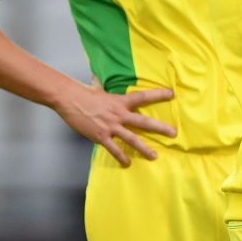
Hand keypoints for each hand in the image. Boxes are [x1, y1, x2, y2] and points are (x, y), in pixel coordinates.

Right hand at [55, 83, 175, 165]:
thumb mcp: (99, 89)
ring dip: (144, 148)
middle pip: (144, 122)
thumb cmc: (83, 93)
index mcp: (121, 102)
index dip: (158, 95)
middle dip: (160, 128)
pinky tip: (127, 163)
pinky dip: (121, 157)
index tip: (172, 94)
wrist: (69, 99)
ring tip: (154, 156)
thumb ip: (104, 88)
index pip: (143, 97)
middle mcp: (119, 114)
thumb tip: (97, 77)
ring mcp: (111, 126)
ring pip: (132, 139)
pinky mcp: (101, 136)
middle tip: (173, 134)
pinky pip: (114, 149)